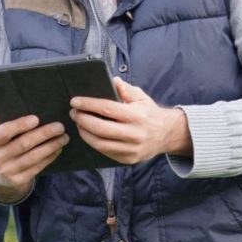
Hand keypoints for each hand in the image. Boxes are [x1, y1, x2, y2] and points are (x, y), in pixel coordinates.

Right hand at [0, 105, 68, 202]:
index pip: (4, 132)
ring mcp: (7, 171)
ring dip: (51, 146)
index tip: (36, 119)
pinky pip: (37, 168)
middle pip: (23, 144)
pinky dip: (49, 157)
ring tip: (64, 137)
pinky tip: (58, 149)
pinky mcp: (18, 180)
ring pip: (33, 157)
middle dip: (44, 134)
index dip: (20, 125)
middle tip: (59, 126)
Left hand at [69, 78, 192, 163]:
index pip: (107, 109)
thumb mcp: (141, 97)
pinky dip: (94, 143)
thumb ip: (126, 90)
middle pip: (101, 128)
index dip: (88, 105)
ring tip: (79, 123)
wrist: (167, 135)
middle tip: (74, 112)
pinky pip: (106, 152)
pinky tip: (89, 134)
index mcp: (137, 116)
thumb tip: (112, 81)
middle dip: (83, 120)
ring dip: (85, 133)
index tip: (75, 101)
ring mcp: (132, 149)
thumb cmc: (150, 113)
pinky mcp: (129, 159)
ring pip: (101, 144)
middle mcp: (135, 134)